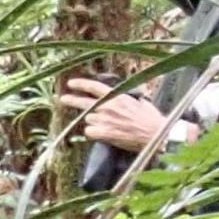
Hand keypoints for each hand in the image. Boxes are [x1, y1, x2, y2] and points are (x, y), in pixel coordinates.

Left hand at [60, 77, 194, 152]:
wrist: (156, 135)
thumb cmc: (151, 118)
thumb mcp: (140, 101)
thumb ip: (125, 98)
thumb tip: (119, 97)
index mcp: (117, 96)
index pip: (94, 87)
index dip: (81, 84)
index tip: (71, 84)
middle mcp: (108, 107)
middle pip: (83, 103)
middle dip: (71, 100)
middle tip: (63, 99)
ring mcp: (105, 120)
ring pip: (88, 120)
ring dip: (94, 122)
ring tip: (108, 126)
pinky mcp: (104, 134)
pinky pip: (90, 132)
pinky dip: (94, 133)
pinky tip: (104, 134)